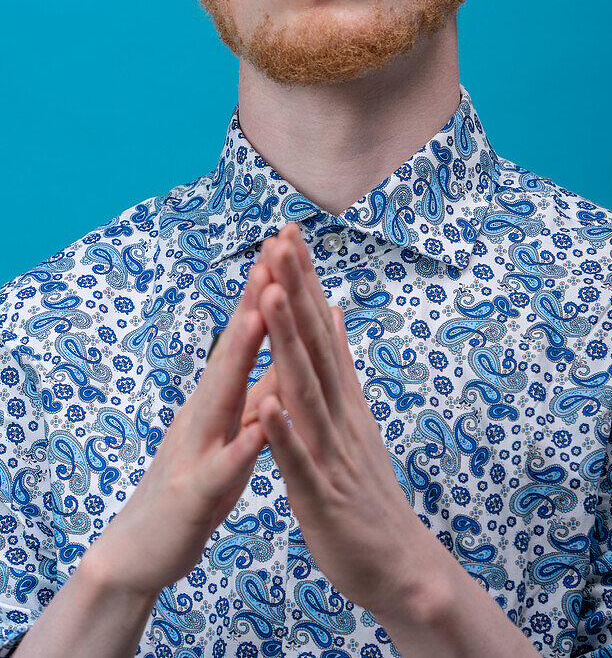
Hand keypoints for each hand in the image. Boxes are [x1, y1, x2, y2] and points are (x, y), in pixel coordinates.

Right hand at [85, 254, 277, 597]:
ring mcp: (196, 448)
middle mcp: (204, 411)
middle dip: (253, 302)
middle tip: (273, 255)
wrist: (141, 548)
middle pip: (231, 349)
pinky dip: (241, 446)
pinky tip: (260, 428)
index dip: (266, 290)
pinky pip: (221, 468)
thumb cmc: (194, 479)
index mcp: (219, 396)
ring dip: (240, 354)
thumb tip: (283, 346)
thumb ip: (254, 387)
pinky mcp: (195, 493)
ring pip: (220, 396)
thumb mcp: (229, 426)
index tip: (287, 245)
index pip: (246, 334)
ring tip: (263, 313)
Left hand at [255, 223, 423, 618]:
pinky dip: (283, 432)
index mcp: (344, 398)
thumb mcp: (357, 419)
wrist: (403, 565)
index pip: (323, 328)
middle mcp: (342, 415)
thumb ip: (344, 366)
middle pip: (316, 345)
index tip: (289, 236)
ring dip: (289, 343)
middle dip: (296, 291)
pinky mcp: (322, 497)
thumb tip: (339, 312)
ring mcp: (333, 454)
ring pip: (306, 390)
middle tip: (281, 240)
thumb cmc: (369, 493)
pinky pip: (298, 462)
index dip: (305, 282)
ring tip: (271, 298)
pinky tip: (266, 402)